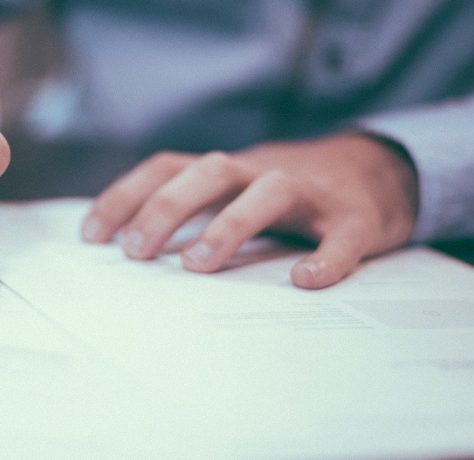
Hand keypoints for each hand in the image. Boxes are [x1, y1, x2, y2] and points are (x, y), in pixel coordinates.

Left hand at [81, 133, 418, 288]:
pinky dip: (326, 257)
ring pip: (270, 191)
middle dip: (167, 207)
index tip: (91, 236)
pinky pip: (342, 236)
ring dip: (230, 223)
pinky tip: (305, 281)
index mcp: (229, 170)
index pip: (168, 168)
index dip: (127, 195)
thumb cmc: (291, 195)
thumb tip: (129, 252)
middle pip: (210, 171)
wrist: (381, 172)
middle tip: (136, 253)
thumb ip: (194, 212)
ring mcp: (312, 193)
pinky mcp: (357, 218)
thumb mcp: (237, 192)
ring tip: (197, 265)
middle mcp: (263, 172)